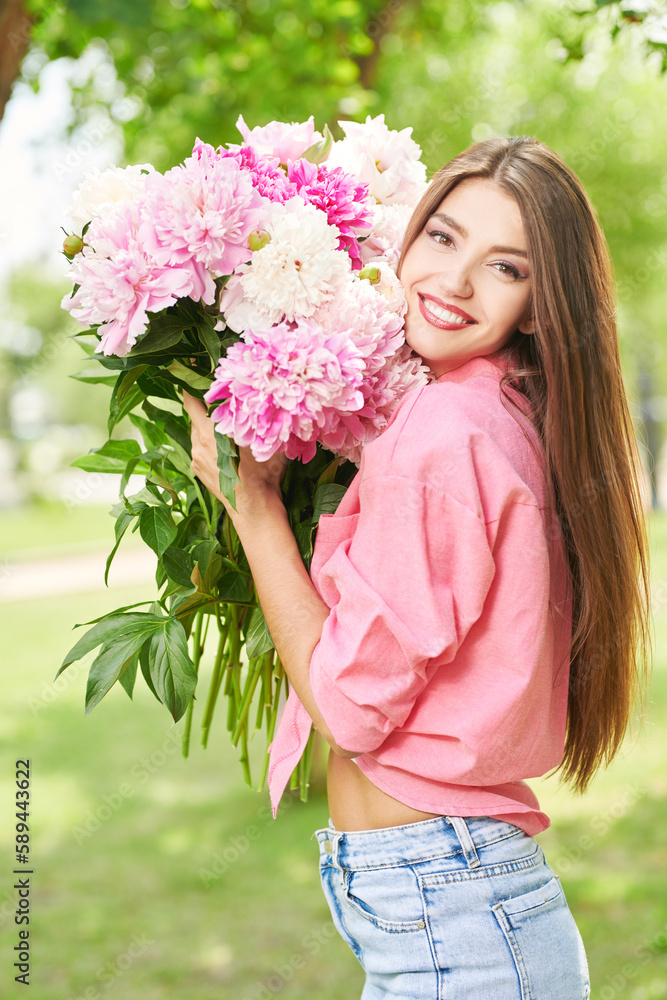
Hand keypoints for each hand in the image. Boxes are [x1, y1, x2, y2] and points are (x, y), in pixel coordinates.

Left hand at [183, 392, 287, 517]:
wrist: (255, 509)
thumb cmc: (263, 474)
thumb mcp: (265, 440)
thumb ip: (261, 417)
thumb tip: (268, 395)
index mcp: (210, 432)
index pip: (191, 400)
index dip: (189, 382)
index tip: (189, 366)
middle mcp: (198, 443)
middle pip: (195, 415)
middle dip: (205, 404)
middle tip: (220, 395)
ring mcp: (196, 458)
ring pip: (197, 432)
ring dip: (208, 426)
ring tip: (226, 424)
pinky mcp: (198, 470)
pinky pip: (200, 448)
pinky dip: (209, 442)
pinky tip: (225, 447)